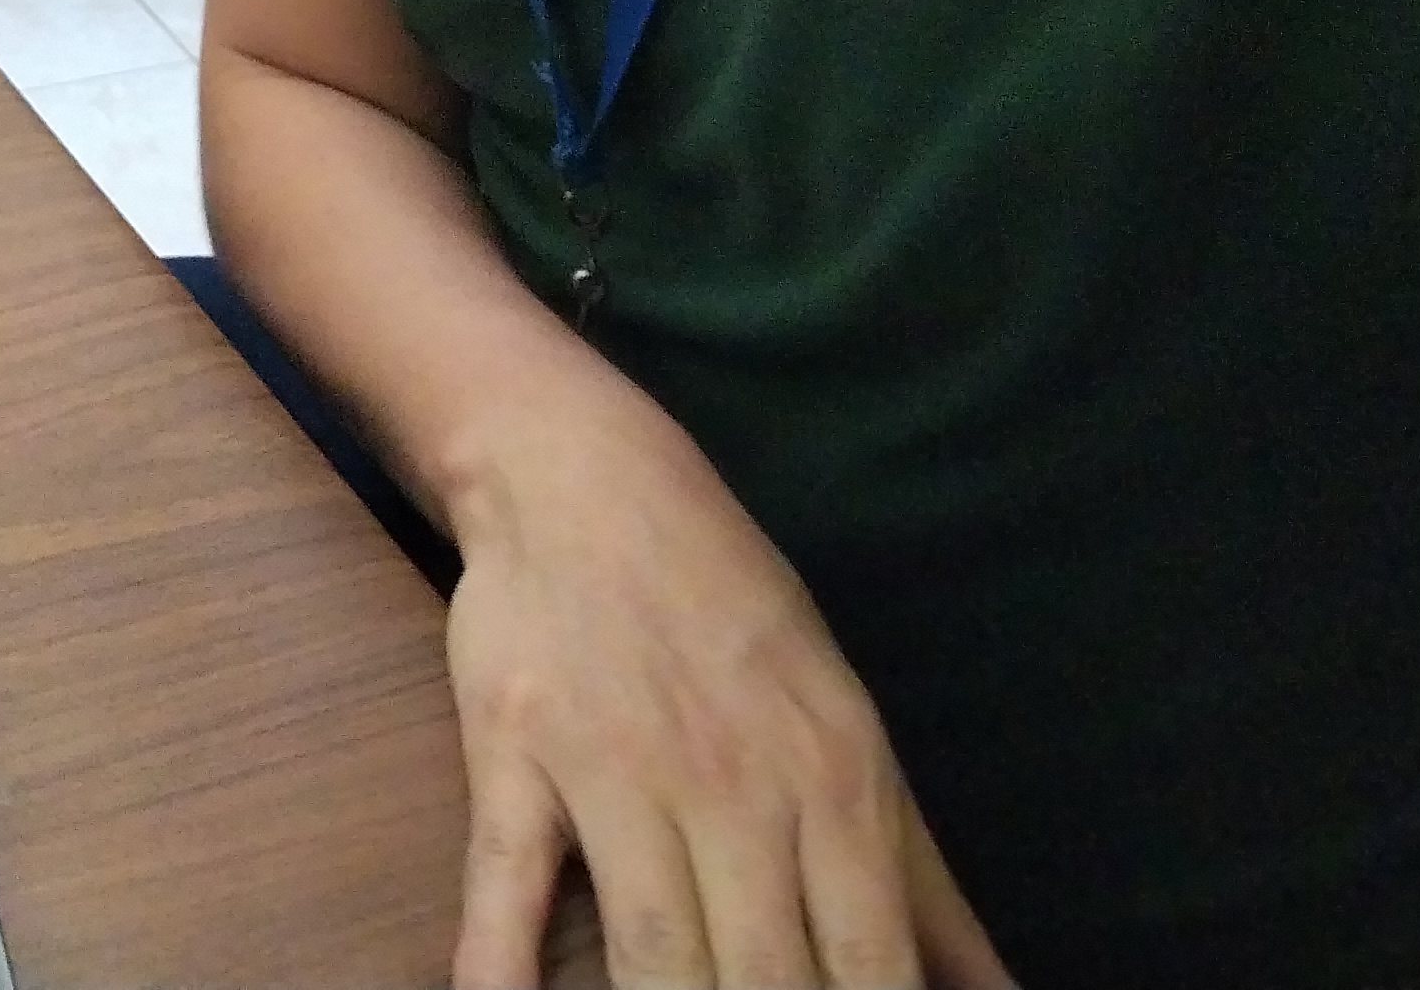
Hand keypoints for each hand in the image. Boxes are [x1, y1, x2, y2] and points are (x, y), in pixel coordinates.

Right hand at [445, 409, 1011, 989]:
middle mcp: (737, 786)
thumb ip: (922, 884)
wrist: (584, 480)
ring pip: (656, 950)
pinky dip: (497, 965)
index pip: (873, 968)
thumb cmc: (731, 612)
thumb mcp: (850, 729)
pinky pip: (505, 882)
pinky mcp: (514, 755)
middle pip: (768, 979)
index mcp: (838, 785)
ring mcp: (617, 771)